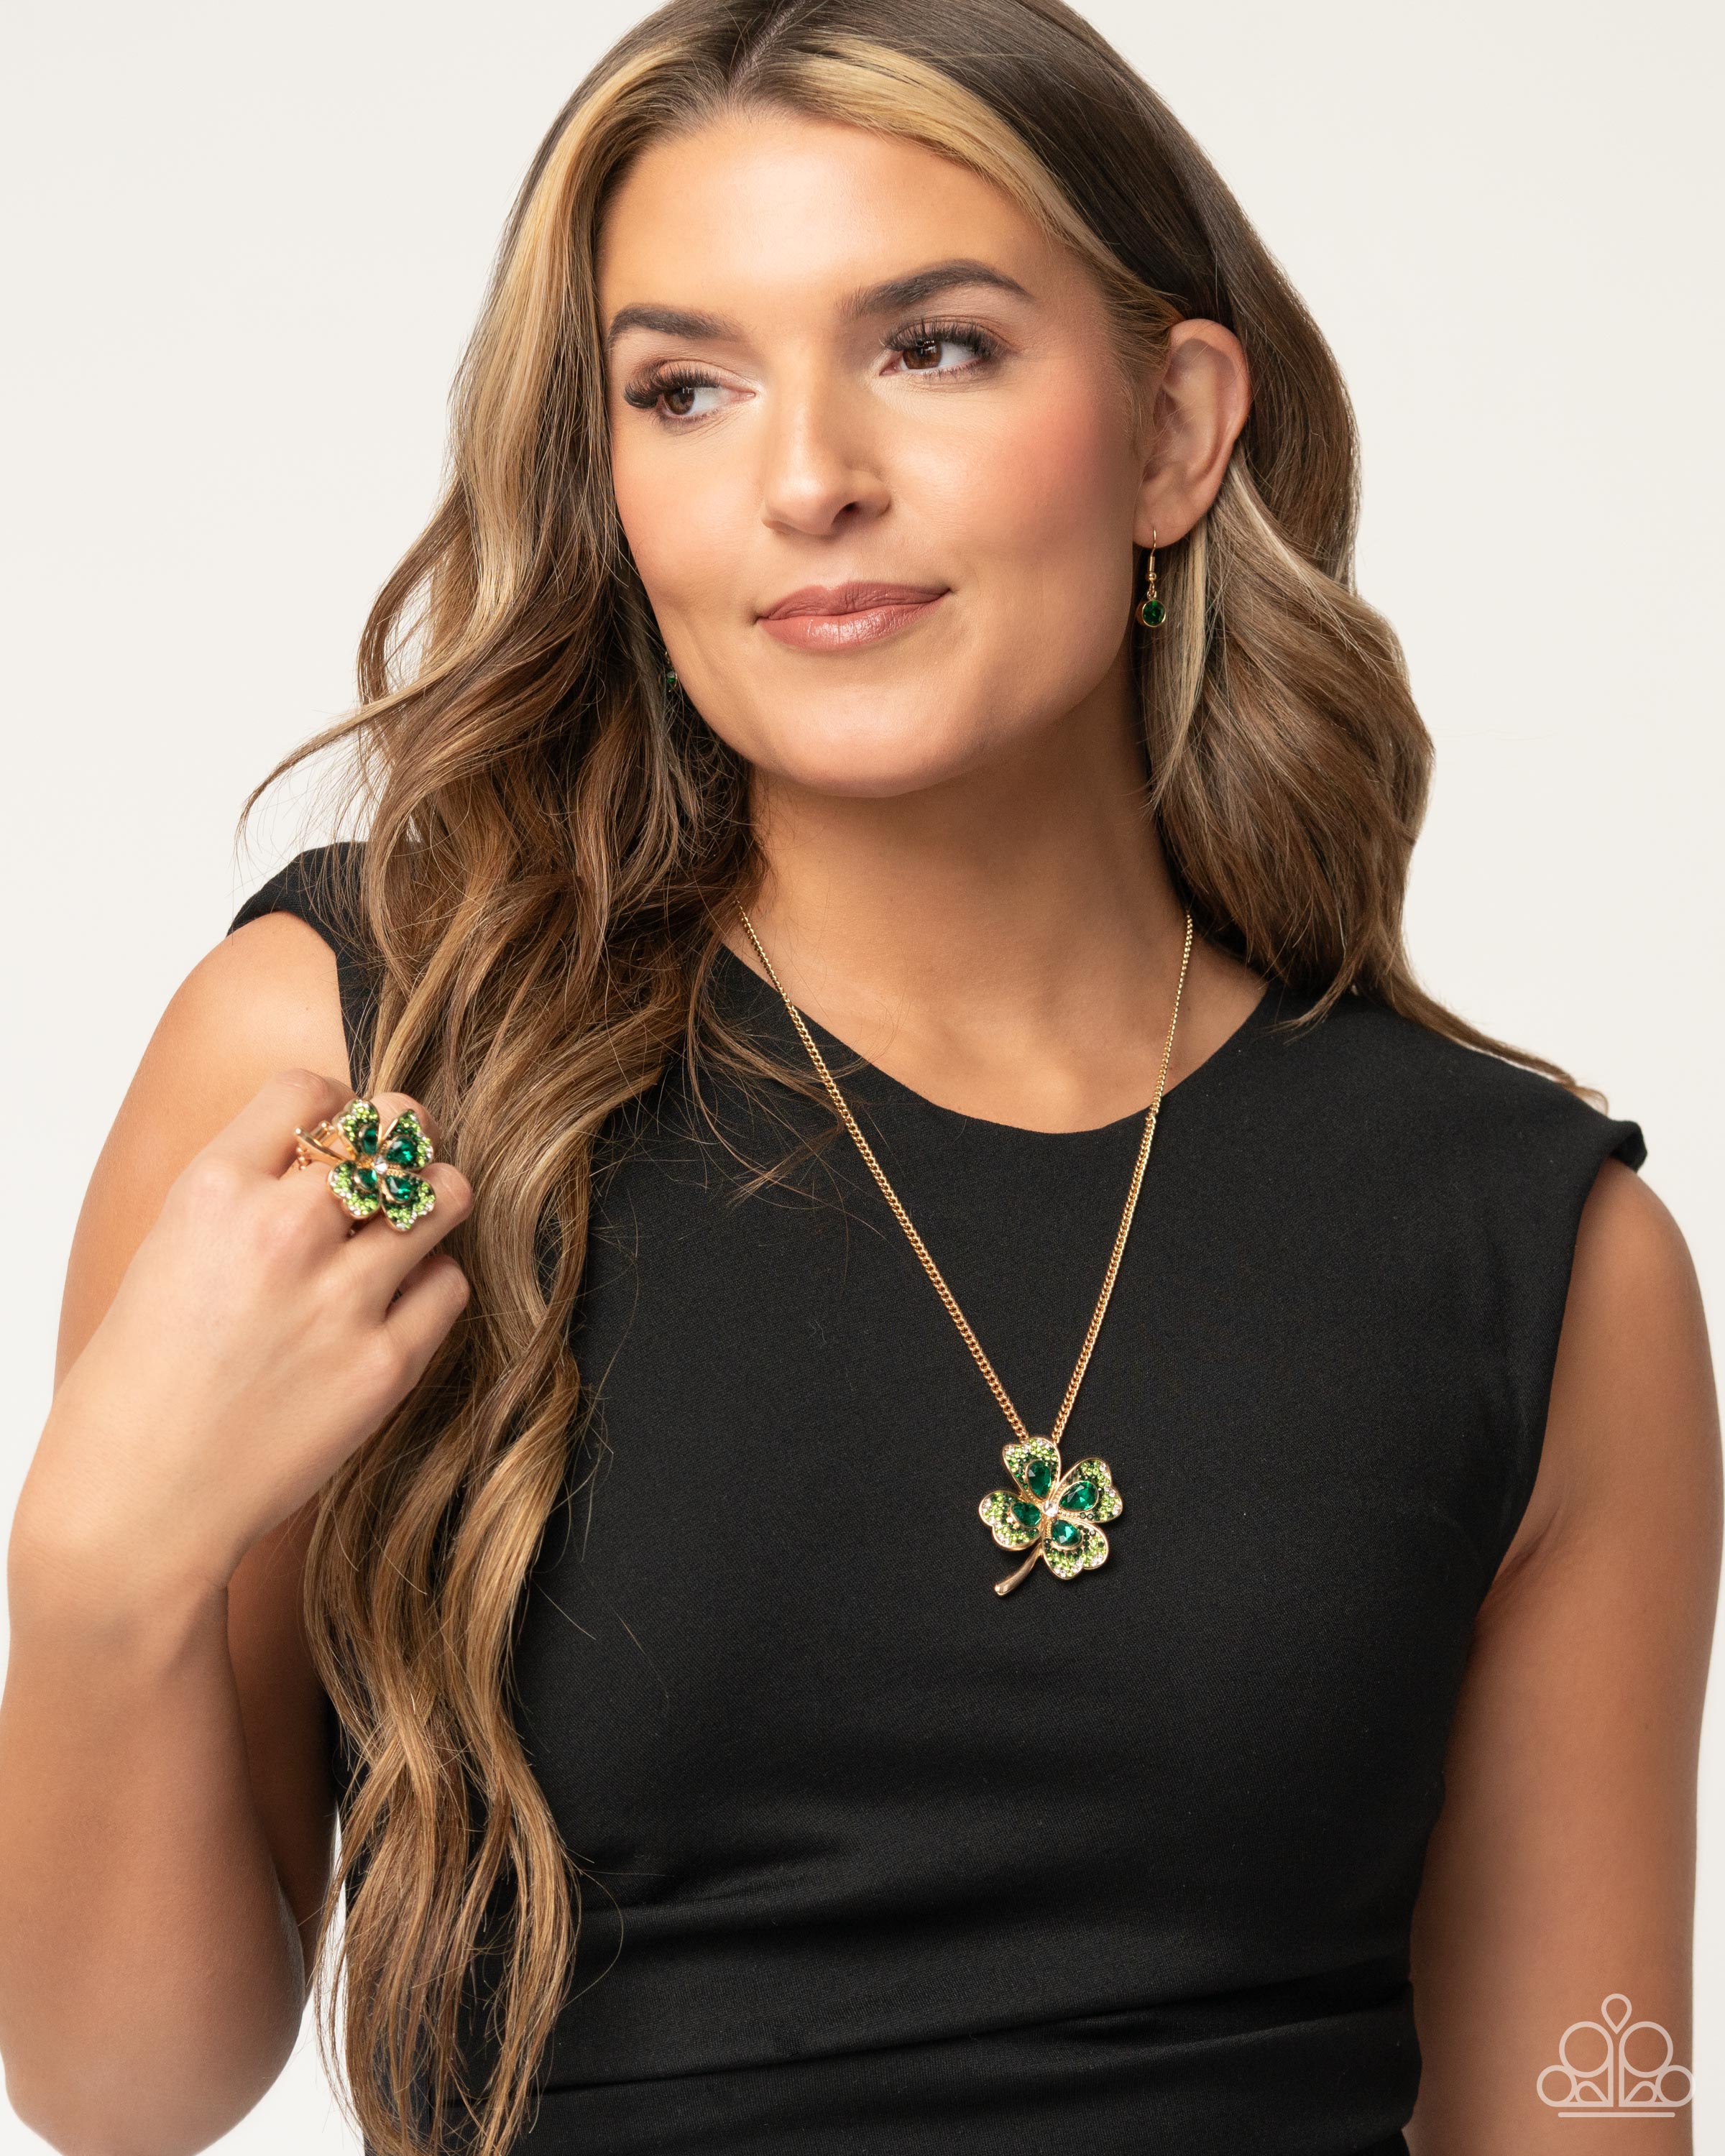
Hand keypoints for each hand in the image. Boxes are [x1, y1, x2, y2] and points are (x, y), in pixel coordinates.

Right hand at [18, 1069, 472, 1605]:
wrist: (135, 1506)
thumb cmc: (138, 1386)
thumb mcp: (170, 1253)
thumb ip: (247, 1196)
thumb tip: (325, 1156)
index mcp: (212, 1191)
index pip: (311, 1089)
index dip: (335, 1109)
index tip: (335, 1140)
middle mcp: (282, 1231)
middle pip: (397, 1126)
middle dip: (402, 1142)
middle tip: (392, 1175)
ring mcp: (341, 1298)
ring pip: (445, 1196)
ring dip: (433, 1205)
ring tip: (407, 1234)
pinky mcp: (386, 1363)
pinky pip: (450, 1285)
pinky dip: (432, 1288)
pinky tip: (395, 1309)